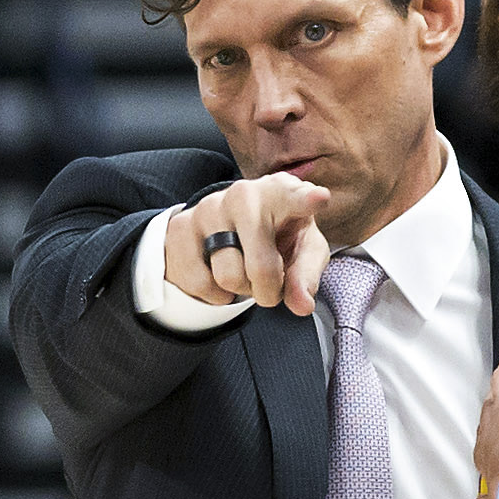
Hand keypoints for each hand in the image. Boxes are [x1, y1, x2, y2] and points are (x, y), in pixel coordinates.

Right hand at [166, 174, 332, 314]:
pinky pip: (199, 282)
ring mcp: (208, 208)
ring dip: (240, 290)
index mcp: (281, 193)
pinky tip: (218, 273)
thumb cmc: (278, 235)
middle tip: (270, 285)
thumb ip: (305, 277)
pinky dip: (214, 293)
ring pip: (228, 278)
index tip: (319, 199)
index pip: (294, 197)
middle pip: (260, 266)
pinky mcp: (180, 227)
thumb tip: (301, 305)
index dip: (306, 200)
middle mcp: (243, 194)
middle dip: (269, 290)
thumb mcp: (301, 251)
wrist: (228, 224)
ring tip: (243, 271)